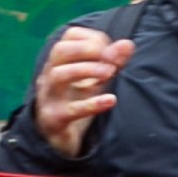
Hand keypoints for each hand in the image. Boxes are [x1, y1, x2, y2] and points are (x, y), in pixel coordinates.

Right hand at [28, 25, 131, 153]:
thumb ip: (112, 62)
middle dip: (88, 49)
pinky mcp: (54, 119)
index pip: (70, 36)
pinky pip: (70, 110)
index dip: (94, 39)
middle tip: (110, 61)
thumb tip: (128, 44)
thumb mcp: (96, 81)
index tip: (112, 53)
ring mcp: (49, 97)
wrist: (58, 140)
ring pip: (59, 75)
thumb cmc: (77, 103)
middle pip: (60, 50)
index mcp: (58, 62)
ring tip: (109, 73)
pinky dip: (91, 104)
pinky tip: (111, 100)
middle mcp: (49, 75)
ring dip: (86, 70)